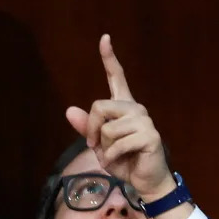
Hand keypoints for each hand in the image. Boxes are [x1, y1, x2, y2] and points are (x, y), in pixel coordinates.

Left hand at [65, 34, 175, 201]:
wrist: (145, 180)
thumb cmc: (124, 161)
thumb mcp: (100, 145)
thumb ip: (87, 128)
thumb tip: (69, 110)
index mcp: (124, 107)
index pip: (116, 77)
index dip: (109, 58)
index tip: (104, 38)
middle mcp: (135, 108)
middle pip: (99, 106)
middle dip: (91, 129)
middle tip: (95, 146)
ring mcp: (144, 120)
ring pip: (107, 128)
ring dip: (104, 148)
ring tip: (115, 155)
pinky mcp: (149, 135)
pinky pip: (118, 143)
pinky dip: (113, 156)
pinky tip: (121, 161)